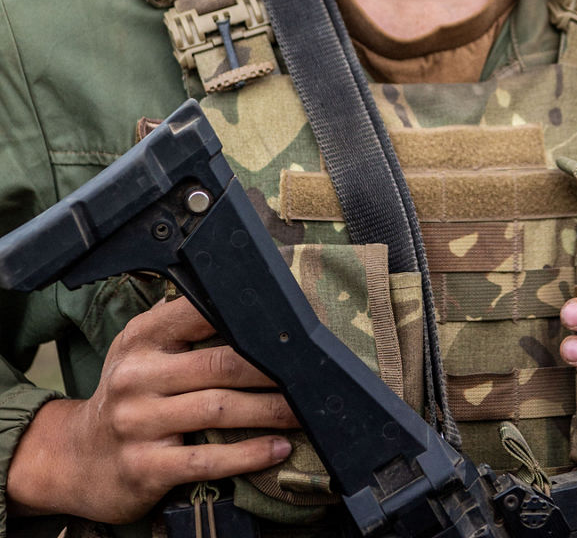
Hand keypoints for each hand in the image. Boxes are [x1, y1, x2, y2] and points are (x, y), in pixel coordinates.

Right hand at [8, 295, 295, 522]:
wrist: (75, 458)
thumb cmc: (126, 395)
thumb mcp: (140, 351)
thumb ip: (181, 326)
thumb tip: (244, 301)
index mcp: (142, 339)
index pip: (199, 313)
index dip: (248, 316)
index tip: (288, 322)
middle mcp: (137, 376)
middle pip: (220, 363)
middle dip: (271, 368)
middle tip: (309, 371)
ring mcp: (138, 423)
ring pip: (220, 409)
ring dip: (270, 410)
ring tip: (303, 409)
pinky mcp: (145, 467)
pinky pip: (207, 460)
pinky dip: (248, 454)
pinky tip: (277, 448)